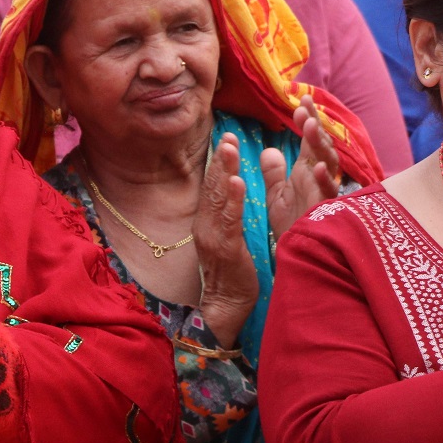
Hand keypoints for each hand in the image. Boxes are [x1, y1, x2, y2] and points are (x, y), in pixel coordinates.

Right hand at [193, 133, 256, 348]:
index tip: (227, 139)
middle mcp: (206, 225)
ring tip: (229, 148)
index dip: (219, 162)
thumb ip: (230, 214)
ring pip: (218, 198)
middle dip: (220, 159)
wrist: (226, 307)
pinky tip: (236, 182)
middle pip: (213, 186)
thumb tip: (233, 190)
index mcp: (209, 222)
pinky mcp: (225, 250)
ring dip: (224, 171)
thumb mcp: (230, 237)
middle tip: (227, 135)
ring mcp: (213, 237)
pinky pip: (228, 221)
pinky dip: (232, 200)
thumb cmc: (234, 273)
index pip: (214, 186)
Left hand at [263, 96, 340, 238]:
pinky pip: (328, 194)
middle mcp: (319, 179)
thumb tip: (269, 150)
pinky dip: (324, 180)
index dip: (308, 119)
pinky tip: (317, 166)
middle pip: (322, 146)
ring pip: (329, 164)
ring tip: (311, 126)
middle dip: (315, 125)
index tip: (301, 98)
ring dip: (320, 145)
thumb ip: (274, 173)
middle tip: (306, 106)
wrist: (295, 258)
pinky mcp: (326, 212)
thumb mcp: (277, 196)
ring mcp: (325, 194)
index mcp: (307, 172)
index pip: (310, 140)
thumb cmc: (291, 227)